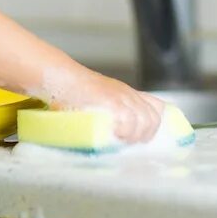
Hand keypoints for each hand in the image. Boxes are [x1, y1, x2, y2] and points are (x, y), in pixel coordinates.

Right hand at [46, 68, 164, 143]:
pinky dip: (125, 131)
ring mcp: (121, 96)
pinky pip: (130, 120)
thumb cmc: (72, 92)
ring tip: (118, 139)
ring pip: (145, 121)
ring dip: (134, 135)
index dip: (152, 126)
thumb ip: (110, 112)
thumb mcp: (98, 99)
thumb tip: (112, 136)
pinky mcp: (112, 100)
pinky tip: (113, 134)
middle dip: (143, 135)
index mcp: (127, 94)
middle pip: (153, 119)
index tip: (140, 137)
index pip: (156, 109)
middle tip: (125, 141)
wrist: (60, 76)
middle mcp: (128, 94)